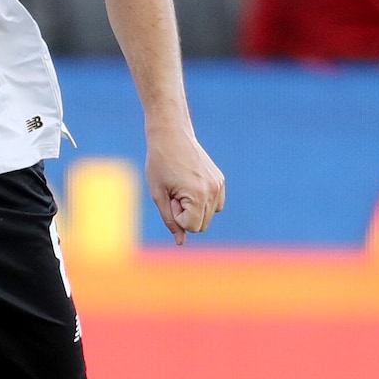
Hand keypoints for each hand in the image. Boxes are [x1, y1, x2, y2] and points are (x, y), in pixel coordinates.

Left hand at [147, 124, 224, 244]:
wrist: (171, 136)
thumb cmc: (159, 164)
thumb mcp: (158, 194)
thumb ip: (170, 220)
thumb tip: (181, 243)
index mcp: (199, 195)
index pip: (191, 227)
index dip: (176, 216)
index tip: (169, 196)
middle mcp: (214, 191)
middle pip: (201, 225)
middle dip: (185, 215)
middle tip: (173, 192)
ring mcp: (219, 185)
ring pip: (208, 216)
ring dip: (193, 209)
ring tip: (180, 187)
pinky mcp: (220, 180)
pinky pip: (214, 205)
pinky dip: (202, 202)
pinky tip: (189, 185)